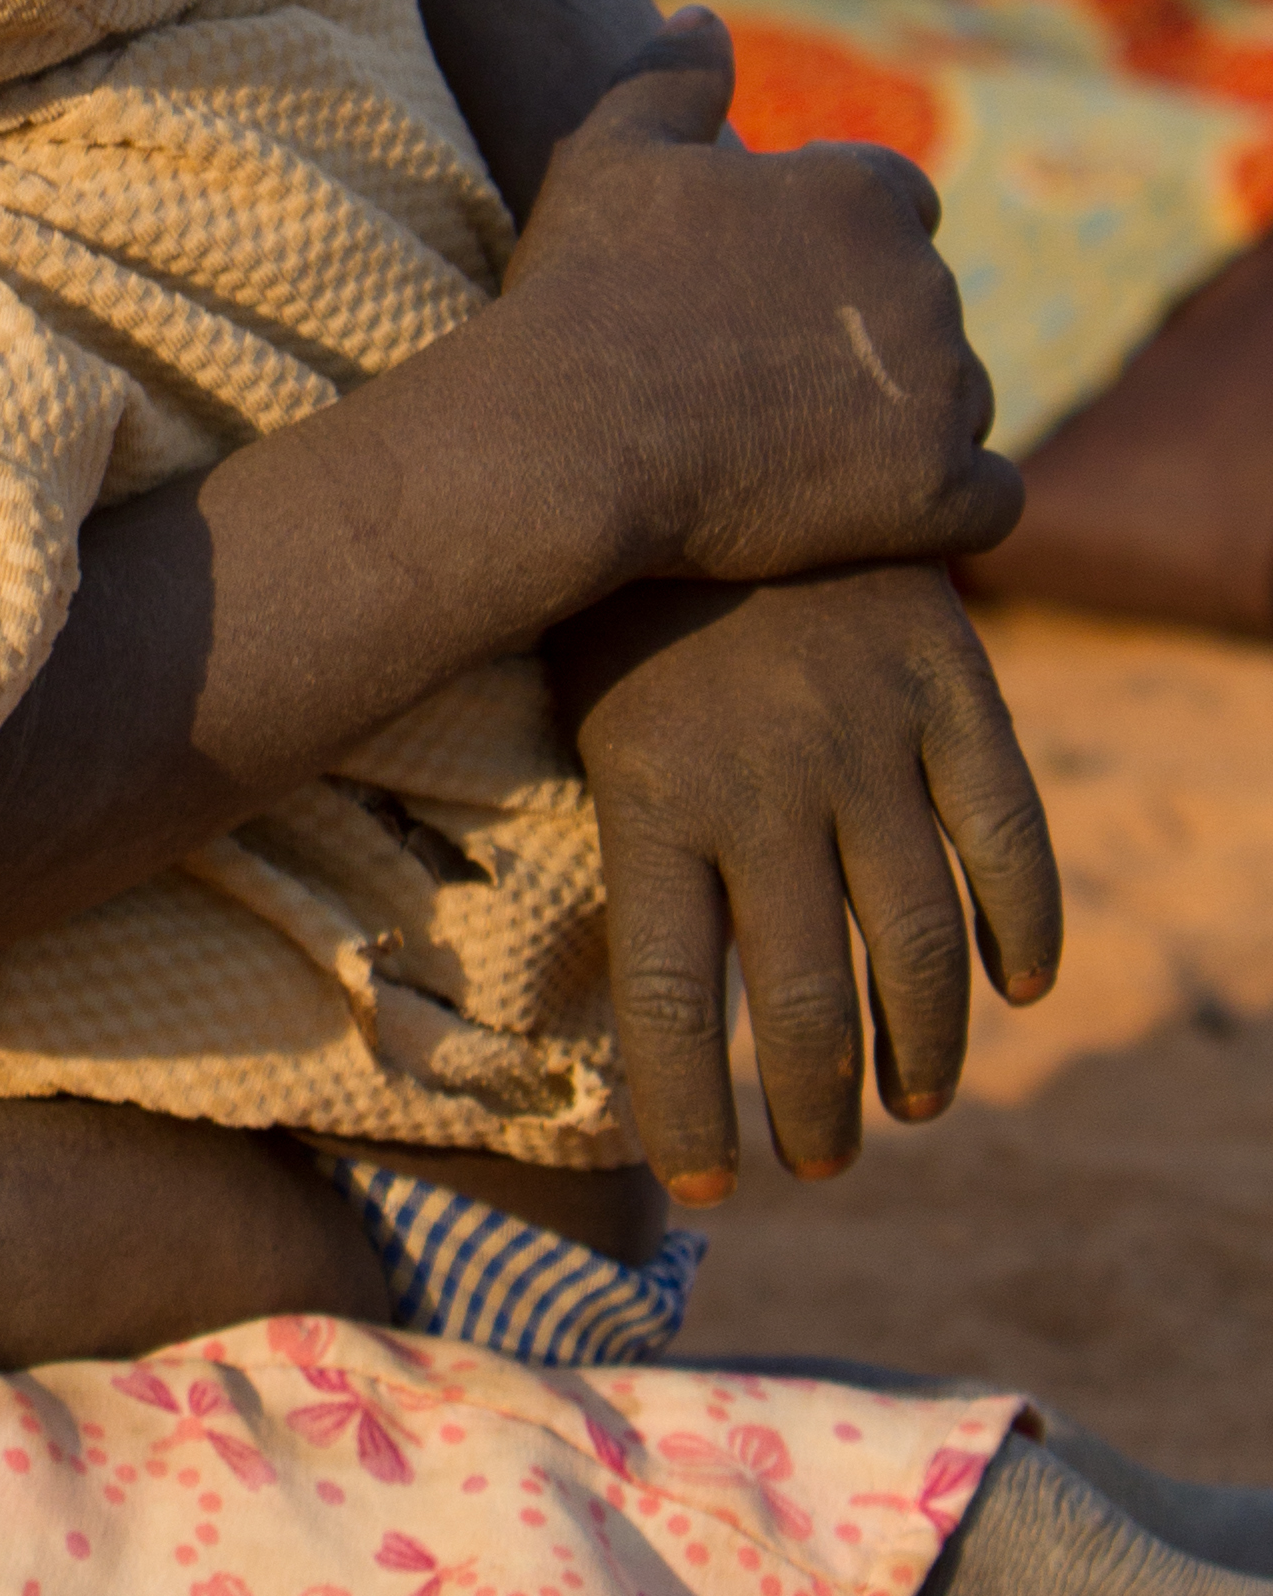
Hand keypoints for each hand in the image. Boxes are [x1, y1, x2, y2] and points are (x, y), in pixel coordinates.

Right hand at [501, 21, 1020, 586]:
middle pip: (927, 307)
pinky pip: (990, 499)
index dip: (843, 253)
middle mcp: (923, 277)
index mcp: (861, 190)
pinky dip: (949, 507)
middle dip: (873, 340)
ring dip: (909, 422)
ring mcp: (939, 386)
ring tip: (812, 458)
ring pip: (961, 399)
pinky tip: (883, 520)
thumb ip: (668, 77)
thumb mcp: (608, 153)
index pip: (903, 206)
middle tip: (775, 386)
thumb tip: (703, 18)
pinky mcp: (938, 489)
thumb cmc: (584, 289)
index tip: (780, 299)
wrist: (570, 432)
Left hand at [552, 565, 1059, 1200]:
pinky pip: (1006, 832)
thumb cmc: (615, 580)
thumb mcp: (575, 701)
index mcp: (652, 796)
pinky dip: (1021, 925)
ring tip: (910, 1104)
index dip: (690, 1114)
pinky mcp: (950, 683)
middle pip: (798, 999)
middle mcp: (767, 783)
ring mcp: (869, 734)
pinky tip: (1015, 989)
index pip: (669, 1005)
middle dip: (814, 1105)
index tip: (710, 1186)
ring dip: (919, 1046)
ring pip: (914, 941)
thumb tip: (620, 987)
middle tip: (821, 1162)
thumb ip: (621, 826)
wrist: (695, 409)